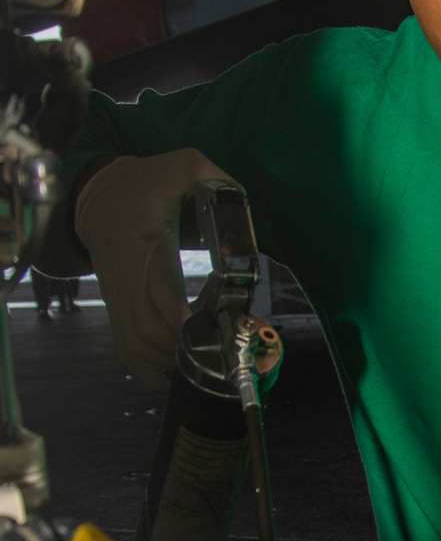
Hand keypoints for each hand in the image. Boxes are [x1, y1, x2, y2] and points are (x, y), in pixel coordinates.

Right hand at [74, 149, 235, 391]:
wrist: (98, 197)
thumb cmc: (144, 183)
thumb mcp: (183, 165)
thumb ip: (218, 178)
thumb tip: (243, 201)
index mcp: (146, 243)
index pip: (157, 286)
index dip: (177, 314)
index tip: (200, 329)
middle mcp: (128, 277)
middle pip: (148, 327)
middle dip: (183, 345)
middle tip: (220, 350)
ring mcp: (119, 298)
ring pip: (138, 345)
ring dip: (171, 360)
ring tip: (206, 362)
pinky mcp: (118, 311)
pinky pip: (128, 353)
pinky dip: (151, 372)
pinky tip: (177, 376)